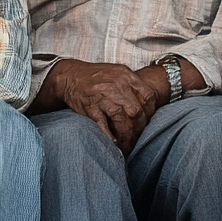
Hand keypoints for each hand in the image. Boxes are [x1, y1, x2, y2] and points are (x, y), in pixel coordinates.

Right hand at [38, 59, 161, 152]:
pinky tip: (113, 142)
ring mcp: (102, 95)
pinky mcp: (89, 106)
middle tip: (137, 139)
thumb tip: (149, 107)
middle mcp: (116, 84)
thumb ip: (133, 87)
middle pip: (136, 110)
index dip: (150, 113)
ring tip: (126, 146)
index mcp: (126, 75)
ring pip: (120, 119)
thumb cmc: (96, 78)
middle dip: (138, 129)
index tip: (147, 122)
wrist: (70, 76)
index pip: (149, 96)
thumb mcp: (118, 75)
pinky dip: (109, 135)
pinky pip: (102, 123)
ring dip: (125, 136)